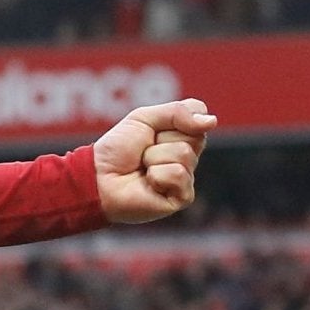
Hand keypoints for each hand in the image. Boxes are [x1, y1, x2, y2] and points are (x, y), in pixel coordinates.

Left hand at [93, 97, 217, 222]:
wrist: (97, 177)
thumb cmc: (117, 149)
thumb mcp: (143, 118)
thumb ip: (177, 112)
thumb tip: (212, 121)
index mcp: (182, 136)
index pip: (199, 118)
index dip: (174, 119)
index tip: (152, 129)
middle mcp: (188, 156)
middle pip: (194, 136)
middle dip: (160, 139)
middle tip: (142, 150)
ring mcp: (187, 177)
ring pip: (183, 154)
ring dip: (153, 157)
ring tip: (142, 167)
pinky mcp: (183, 196)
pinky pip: (178, 174)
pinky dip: (156, 175)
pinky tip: (147, 182)